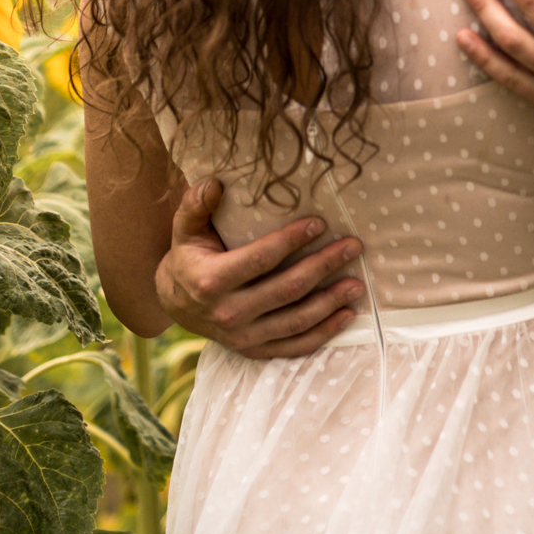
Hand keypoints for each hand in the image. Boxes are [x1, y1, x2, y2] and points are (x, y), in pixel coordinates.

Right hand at [155, 179, 363, 359]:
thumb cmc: (188, 257)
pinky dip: (324, 333)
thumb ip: (196, 205)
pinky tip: (346, 315)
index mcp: (212, 280)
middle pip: (287, 289)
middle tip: (352, 247)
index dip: (292, 241)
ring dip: (331, 301)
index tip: (320, 224)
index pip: (261, 259)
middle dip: (323, 266)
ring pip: (296, 320)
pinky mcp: (254, 351)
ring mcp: (243, 337)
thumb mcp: (185, 229)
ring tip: (357, 283)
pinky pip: (295, 346)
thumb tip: (214, 182)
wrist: (175, 303)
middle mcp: (229, 313)